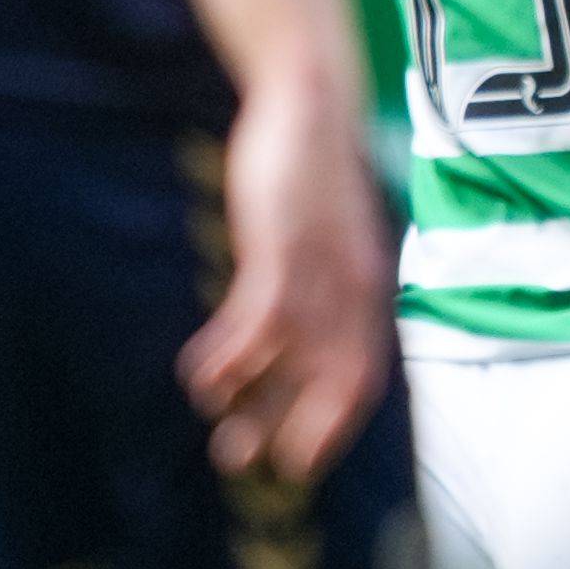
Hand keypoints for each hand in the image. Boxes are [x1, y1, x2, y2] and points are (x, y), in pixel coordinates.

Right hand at [180, 71, 395, 486]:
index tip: (305, 461)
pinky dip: (230, 355)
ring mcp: (320, 269)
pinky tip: (200, 376)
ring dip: (253, 404)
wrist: (312, 99)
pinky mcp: (281, 246)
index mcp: (369, 287)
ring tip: (219, 438)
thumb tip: (308, 328)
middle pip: (334, 380)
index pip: (364, 375)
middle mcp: (354, 287)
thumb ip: (328, 282)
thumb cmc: (315, 171)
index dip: (335, 423)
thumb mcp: (333, 235)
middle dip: (294, 431)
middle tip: (256, 469)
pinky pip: (257, 318)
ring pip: (292, 358)